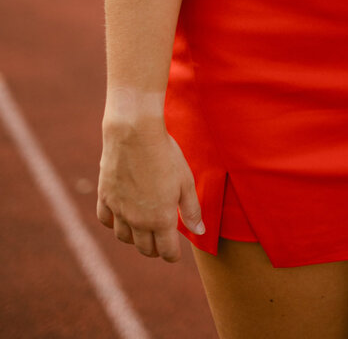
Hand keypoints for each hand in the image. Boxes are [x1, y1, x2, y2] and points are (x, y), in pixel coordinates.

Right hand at [96, 120, 204, 261]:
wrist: (135, 135)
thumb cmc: (166, 156)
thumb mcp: (186, 183)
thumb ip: (192, 210)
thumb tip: (199, 232)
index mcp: (161, 220)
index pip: (166, 250)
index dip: (172, 255)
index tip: (175, 254)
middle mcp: (138, 221)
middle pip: (145, 248)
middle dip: (155, 248)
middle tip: (162, 241)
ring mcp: (119, 210)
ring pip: (124, 238)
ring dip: (135, 238)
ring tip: (143, 230)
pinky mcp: (105, 197)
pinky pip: (107, 221)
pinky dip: (115, 224)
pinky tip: (122, 217)